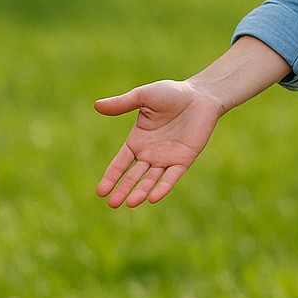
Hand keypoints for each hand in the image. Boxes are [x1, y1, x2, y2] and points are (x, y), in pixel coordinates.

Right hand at [95, 80, 222, 207]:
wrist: (201, 95)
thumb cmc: (172, 93)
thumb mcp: (144, 96)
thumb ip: (122, 103)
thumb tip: (97, 105)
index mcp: (137, 141)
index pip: (120, 163)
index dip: (111, 176)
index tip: (100, 191)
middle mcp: (150, 153)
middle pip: (133, 176)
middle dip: (123, 189)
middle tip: (112, 204)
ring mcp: (167, 158)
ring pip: (151, 179)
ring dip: (141, 191)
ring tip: (130, 203)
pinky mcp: (184, 159)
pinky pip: (172, 176)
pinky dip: (163, 187)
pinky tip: (153, 198)